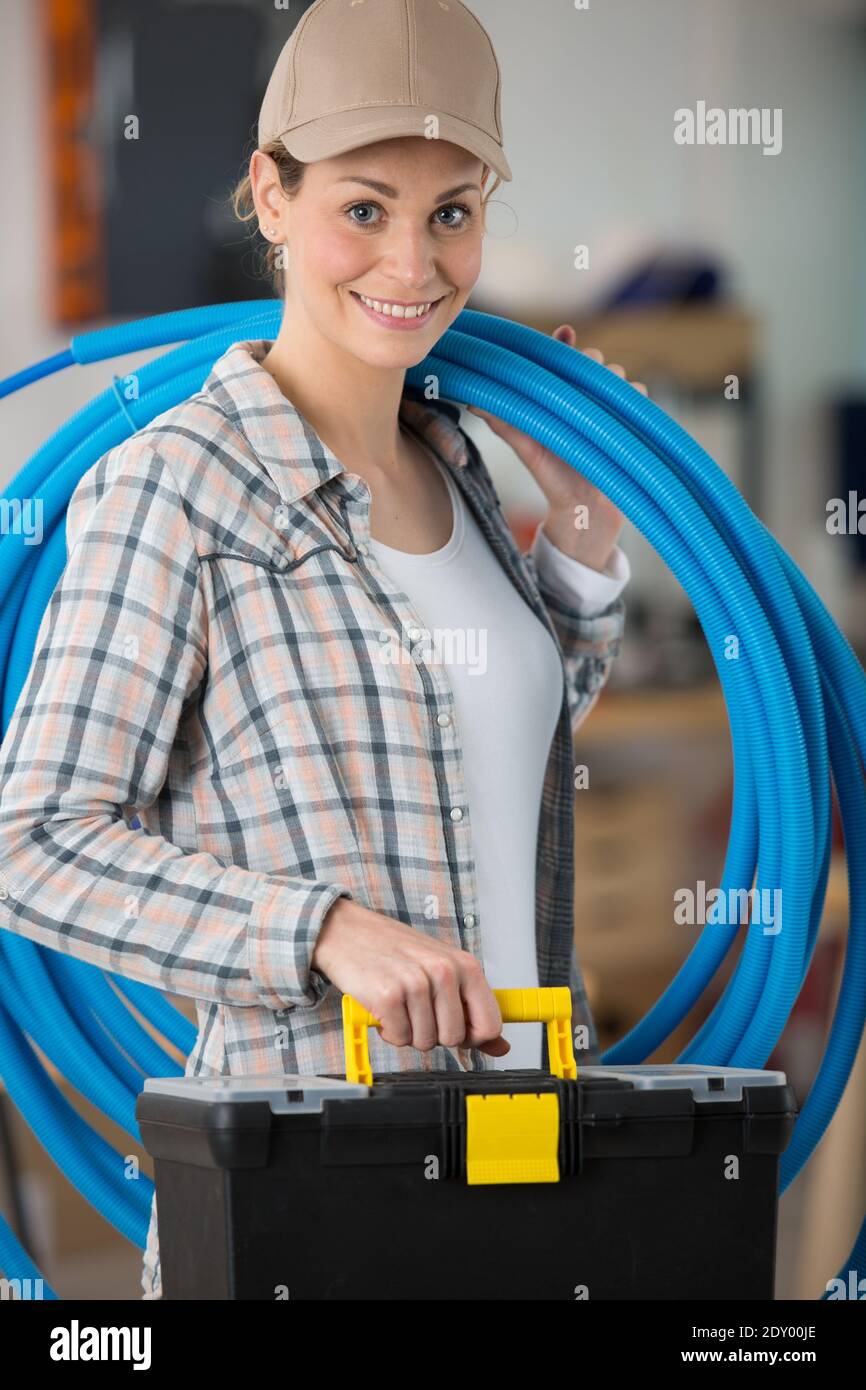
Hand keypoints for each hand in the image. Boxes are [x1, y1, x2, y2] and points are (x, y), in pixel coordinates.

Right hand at [313, 897, 510, 1058]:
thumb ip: (472, 1007)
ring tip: (399, 1006)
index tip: (458, 1031)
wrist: (346, 931)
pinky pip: (399, 1038)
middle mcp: (444, 971)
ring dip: (409, 1032)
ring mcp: (416, 983)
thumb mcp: (442, 970)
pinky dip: (389, 1031)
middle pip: (454, 1038)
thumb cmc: (394, 949)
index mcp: (464, 965)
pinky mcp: (387, 996)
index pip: (490, 1024)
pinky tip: (383, 1009)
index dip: (473, 1037)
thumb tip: (500, 1045)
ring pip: (425, 1042)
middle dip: (433, 1033)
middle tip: (417, 1011)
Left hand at [467, 325, 648, 570]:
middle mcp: (585, 397)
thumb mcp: (526, 447)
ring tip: (598, 399)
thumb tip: (473, 402)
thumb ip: (504, 423)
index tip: (565, 335)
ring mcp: (609, 408)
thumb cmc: (551, 476)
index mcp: (560, 397)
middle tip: (584, 371)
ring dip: (611, 378)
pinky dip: (632, 395)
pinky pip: (639, 395)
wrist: (582, 508)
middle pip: (594, 361)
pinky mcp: (631, 421)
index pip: (565, 359)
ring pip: (618, 374)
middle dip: (591, 361)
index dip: (565, 344)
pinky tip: (618, 411)